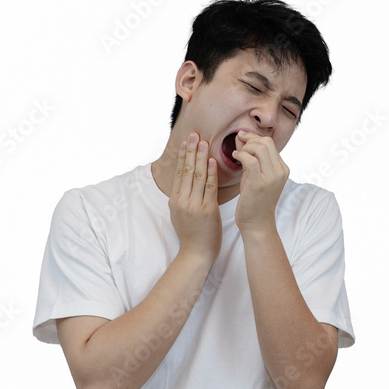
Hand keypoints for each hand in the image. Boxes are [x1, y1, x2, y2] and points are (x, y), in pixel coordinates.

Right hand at [169, 133, 221, 264]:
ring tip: (204, 142)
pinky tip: (213, 161)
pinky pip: (210, 188)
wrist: (196, 253)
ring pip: (197, 176)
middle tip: (195, 134)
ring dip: (201, 157)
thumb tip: (183, 182)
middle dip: (191, 151)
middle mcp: (182, 200)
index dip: (183, 155)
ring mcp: (194, 205)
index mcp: (175, 200)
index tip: (186, 141)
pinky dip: (211, 173)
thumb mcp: (179, 213)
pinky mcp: (207, 210)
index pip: (179, 172)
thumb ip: (181, 197)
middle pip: (187, 170)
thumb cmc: (190, 234)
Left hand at [232, 130, 288, 232]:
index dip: (253, 137)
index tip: (241, 138)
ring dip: (244, 148)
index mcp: (282, 168)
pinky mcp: (260, 184)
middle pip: (266, 142)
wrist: (257, 223)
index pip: (269, 142)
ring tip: (237, 155)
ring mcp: (272, 178)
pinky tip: (235, 158)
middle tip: (238, 146)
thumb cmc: (253, 199)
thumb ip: (250, 156)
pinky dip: (241, 155)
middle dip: (249, 140)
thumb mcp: (254, 175)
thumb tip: (241, 136)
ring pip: (259, 148)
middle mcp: (280, 171)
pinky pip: (251, 160)